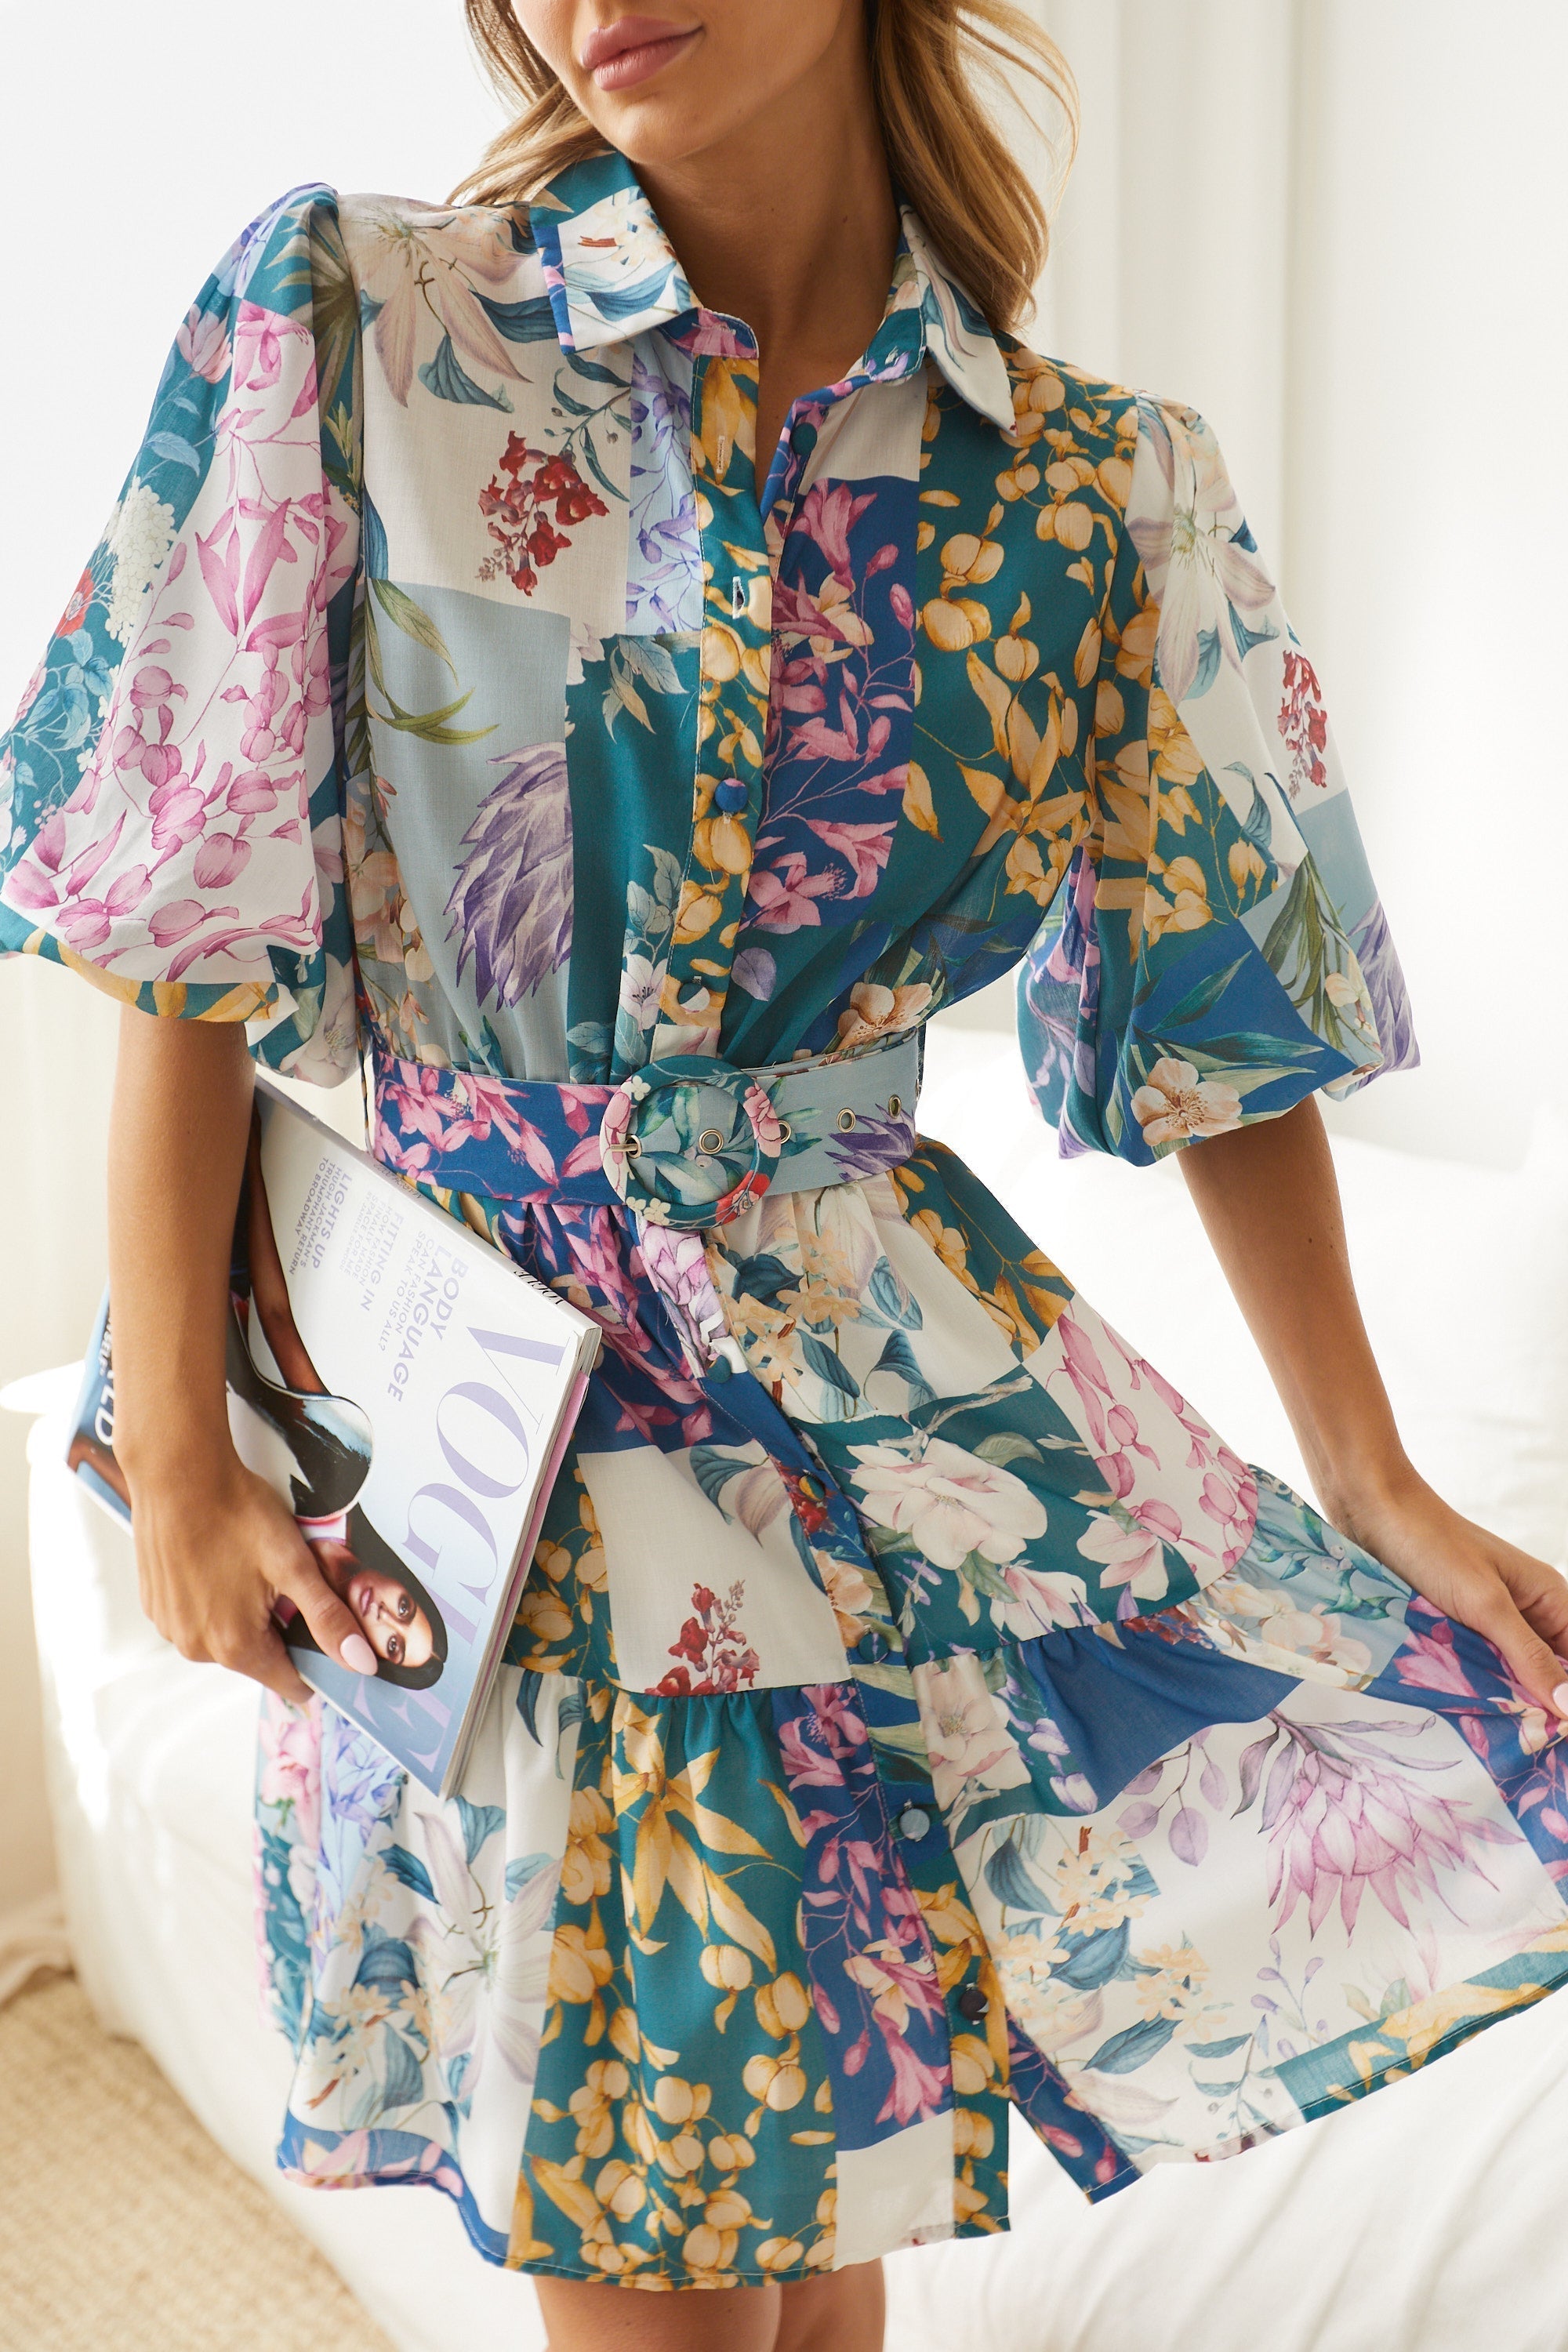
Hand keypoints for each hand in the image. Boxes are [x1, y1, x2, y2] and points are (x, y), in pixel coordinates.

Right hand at [127, 1447, 377, 1707]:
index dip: (313, 1660)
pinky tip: (219, 1559)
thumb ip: (328, 1618)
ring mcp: (169, 1625)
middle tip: (284, 1577)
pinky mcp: (154, 1603)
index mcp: (234, 1646)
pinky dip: (212, 1597)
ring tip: (248, 1563)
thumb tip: (361, 1663)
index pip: (287, 1680)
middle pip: (257, 1655)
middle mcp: (195, 1647)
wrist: (178, 1471)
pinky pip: (196, 1615)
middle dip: (277, 1625)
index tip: (323, 1631)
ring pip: (224, 1634)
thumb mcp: (294, 1564)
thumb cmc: (236, 1512)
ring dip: (242, 1611)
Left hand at [1334, 1467, 1567, 1719]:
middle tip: (1521, 1742)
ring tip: (1494, 1732)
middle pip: (1548, 1673)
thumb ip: (1528, 1655)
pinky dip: (1474, 1685)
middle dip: (1536, 1705)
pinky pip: (1478, 1665)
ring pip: (1510, 1674)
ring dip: (1502, 1699)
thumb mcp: (1486, 1604)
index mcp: (1551, 1599)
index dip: (1567, 1698)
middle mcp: (1528, 1612)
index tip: (1553, 1736)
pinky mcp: (1458, 1625)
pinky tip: (1465, 1709)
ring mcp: (1492, 1620)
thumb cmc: (1432, 1545)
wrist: (1373, 1510)